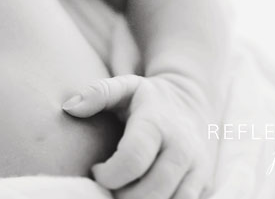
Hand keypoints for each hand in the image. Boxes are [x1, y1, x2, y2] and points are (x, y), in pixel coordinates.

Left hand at [63, 74, 212, 198]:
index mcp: (157, 124)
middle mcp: (182, 148)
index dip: (109, 174)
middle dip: (122, 197)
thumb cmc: (148, 98)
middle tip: (108, 188)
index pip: (133, 159)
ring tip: (124, 192)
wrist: (192, 102)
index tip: (96, 170)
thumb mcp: (125, 86)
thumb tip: (69, 108)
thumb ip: (97, 94)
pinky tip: (143, 195)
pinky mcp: (205, 184)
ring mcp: (197, 169)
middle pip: (152, 191)